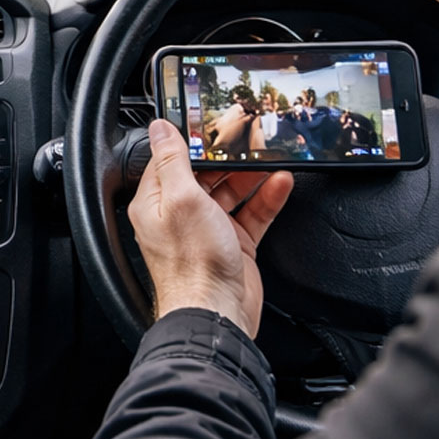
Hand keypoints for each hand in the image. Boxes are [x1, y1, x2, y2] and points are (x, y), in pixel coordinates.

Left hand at [127, 120, 293, 336]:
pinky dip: (266, 198)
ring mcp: (209, 230)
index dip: (192, 142)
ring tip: (272, 158)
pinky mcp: (234, 245)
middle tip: (252, 140)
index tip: (213, 125)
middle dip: (229, 159)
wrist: (217, 313)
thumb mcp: (181, 199)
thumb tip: (160, 128)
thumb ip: (173, 160)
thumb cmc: (192, 265)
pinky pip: (252, 214)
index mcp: (157, 203)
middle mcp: (181, 216)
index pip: (171, 161)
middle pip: (206, 176)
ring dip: (253, 176)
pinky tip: (280, 184)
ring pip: (233, 193)